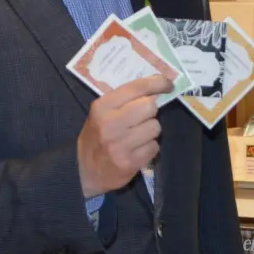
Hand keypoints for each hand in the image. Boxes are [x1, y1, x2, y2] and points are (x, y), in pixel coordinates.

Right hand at [78, 75, 171, 198]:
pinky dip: (149, 148)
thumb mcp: (102, 113)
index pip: (137, 87)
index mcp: (102, 107)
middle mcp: (110, 123)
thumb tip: (156, 88)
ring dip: (150, 132)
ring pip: (155, 127)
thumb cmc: (97, 137)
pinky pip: (154, 147)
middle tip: (141, 119)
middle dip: (150, 112)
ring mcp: (120, 144)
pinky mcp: (130, 162)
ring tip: (136, 137)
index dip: (158, 83)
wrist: (85, 171)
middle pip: (150, 106)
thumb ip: (125, 100)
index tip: (168, 84)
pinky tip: (137, 150)